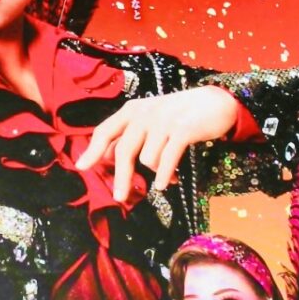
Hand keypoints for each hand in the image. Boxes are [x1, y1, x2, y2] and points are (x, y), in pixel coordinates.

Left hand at [76, 85, 253, 202]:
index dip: (92, 150)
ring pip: (147, 159)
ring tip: (168, 174)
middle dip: (122, 177)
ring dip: (157, 172)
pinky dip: (165, 174)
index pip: (105, 131)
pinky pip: (166, 159)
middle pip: (123, 151)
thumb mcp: (151, 120)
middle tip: (120, 197)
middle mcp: (144, 113)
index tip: (81, 167)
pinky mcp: (182, 129)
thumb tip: (104, 157)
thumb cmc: (180, 114)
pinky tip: (167, 184)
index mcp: (132, 110)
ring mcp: (163, 120)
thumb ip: (129, 135)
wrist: (216, 102)